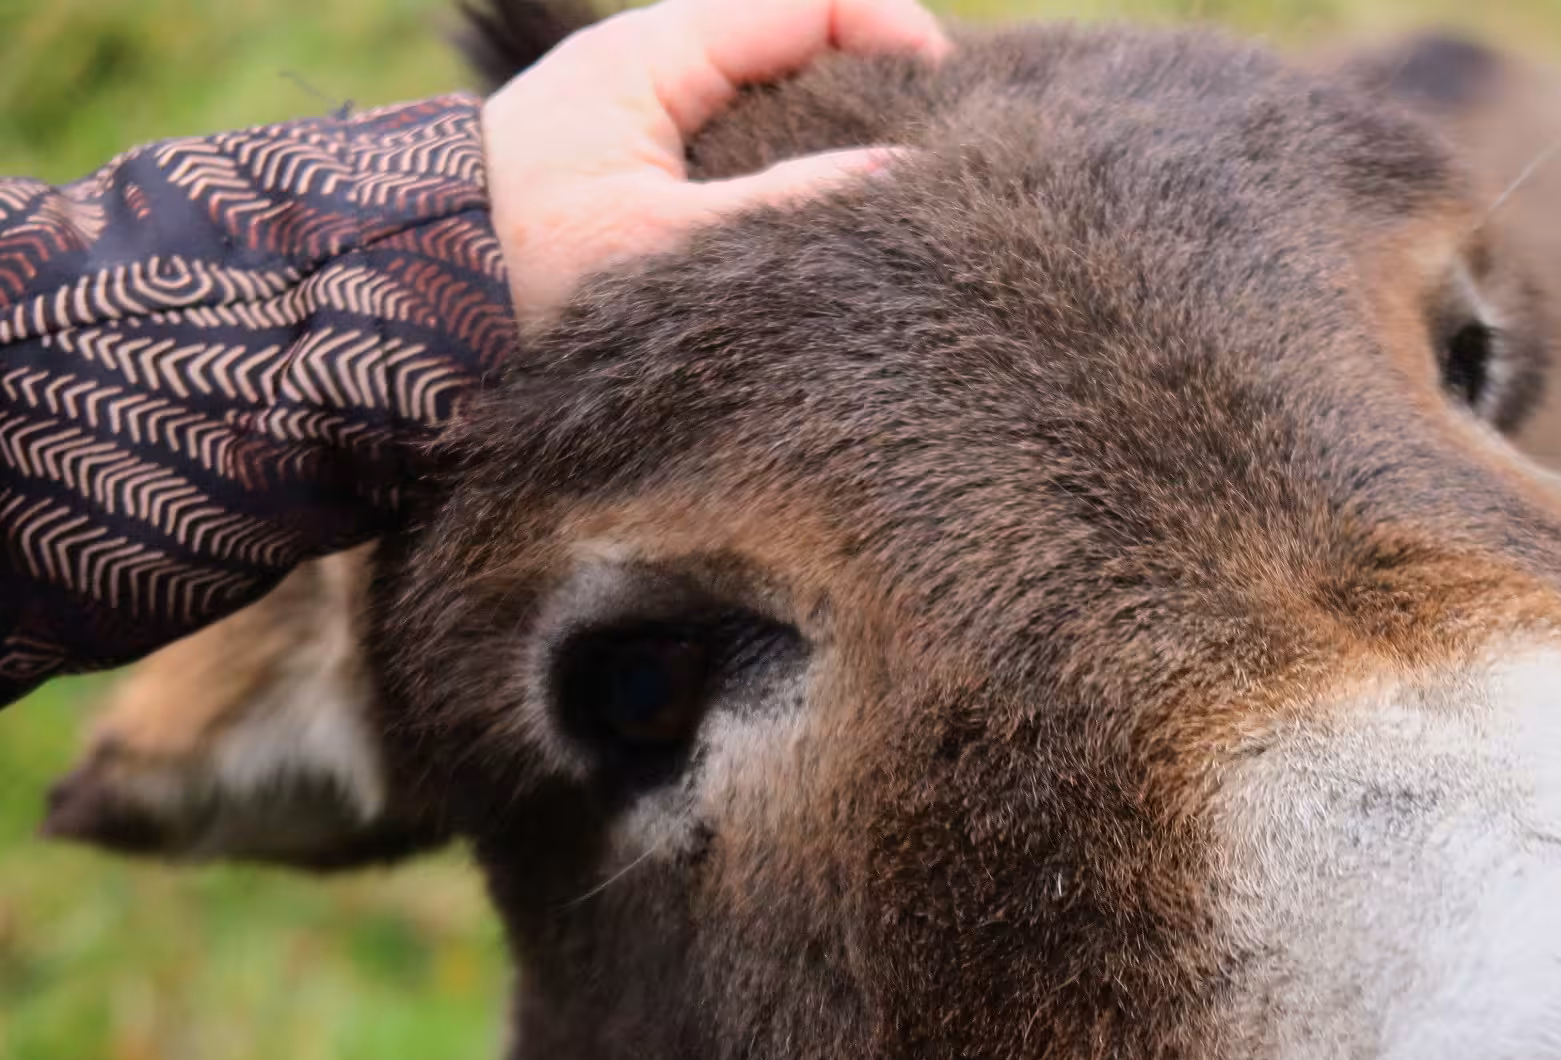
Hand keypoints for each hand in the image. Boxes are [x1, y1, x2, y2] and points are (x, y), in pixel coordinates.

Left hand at [481, 0, 948, 328]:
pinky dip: (802, 165)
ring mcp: (653, 114)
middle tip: (944, 158)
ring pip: (781, 94)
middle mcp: (654, 66)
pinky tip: (836, 220)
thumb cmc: (520, 274)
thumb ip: (788, 203)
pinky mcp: (648, 167)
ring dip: (844, 132)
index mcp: (652, 55)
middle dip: (880, 83)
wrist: (400, 316)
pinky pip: (750, 141)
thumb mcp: (666, 243)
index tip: (951, 103)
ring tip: (903, 196)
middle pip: (803, 38)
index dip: (895, 33)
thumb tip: (905, 173)